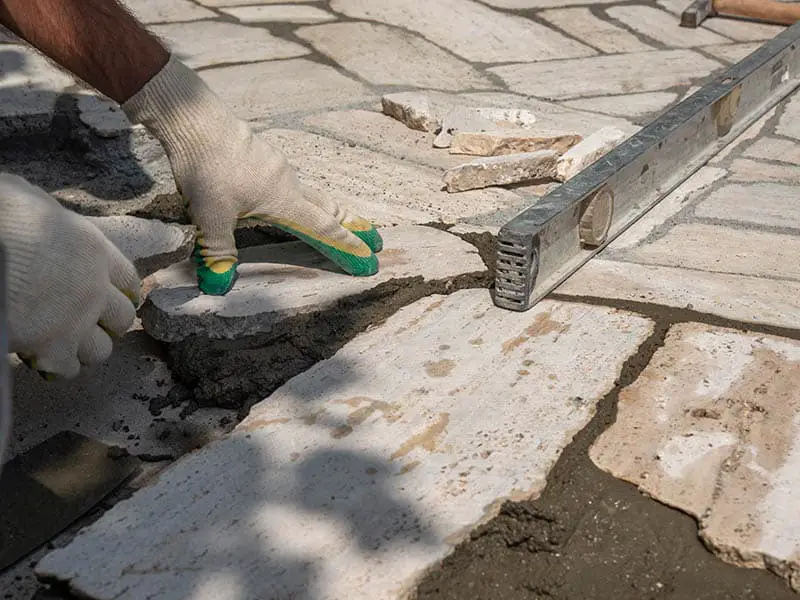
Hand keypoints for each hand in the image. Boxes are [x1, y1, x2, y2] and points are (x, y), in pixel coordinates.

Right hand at [0, 174, 139, 378]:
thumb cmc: (2, 218)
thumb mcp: (28, 199)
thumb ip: (45, 214)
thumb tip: (37, 210)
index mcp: (94, 251)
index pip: (127, 279)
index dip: (122, 292)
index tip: (117, 299)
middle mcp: (95, 288)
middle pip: (122, 318)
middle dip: (107, 324)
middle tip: (86, 325)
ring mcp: (78, 321)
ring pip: (101, 350)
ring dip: (85, 349)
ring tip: (65, 344)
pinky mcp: (54, 348)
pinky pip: (68, 369)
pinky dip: (57, 366)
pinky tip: (42, 358)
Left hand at [122, 55, 381, 295]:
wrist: (193, 118)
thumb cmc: (207, 167)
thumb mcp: (210, 217)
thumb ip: (219, 251)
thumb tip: (219, 286)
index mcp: (284, 199)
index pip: (324, 228)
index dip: (347, 246)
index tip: (369, 258)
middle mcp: (288, 183)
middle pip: (328, 208)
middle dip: (351, 226)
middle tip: (373, 239)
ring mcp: (276, 167)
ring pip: (310, 194)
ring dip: (328, 210)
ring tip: (336, 221)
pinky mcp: (261, 157)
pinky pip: (291, 184)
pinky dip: (302, 199)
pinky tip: (286, 200)